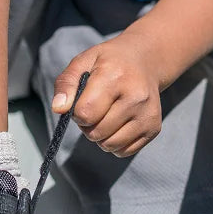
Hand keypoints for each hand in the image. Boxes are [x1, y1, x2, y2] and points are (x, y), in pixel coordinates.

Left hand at [52, 32, 161, 157]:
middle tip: (94, 107)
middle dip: (87, 125)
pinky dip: (114, 143)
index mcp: (114, 76)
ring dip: (100, 136)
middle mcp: (135, 97)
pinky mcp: (154, 128)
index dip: (76, 111)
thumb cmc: (108, 63)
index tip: (82, 101)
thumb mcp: (83, 62)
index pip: (85, 113)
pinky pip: (123, 152)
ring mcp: (147, 114)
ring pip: (109, 145)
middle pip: (96, 133)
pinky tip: (118, 123)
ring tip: (105, 115)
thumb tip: (58, 109)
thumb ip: (66, 83)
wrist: (145, 62)